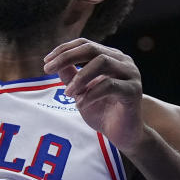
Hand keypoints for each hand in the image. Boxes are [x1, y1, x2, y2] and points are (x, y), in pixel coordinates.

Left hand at [43, 38, 145, 153]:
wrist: (122, 134)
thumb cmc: (102, 111)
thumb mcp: (80, 92)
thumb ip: (69, 76)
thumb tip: (53, 62)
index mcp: (111, 57)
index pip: (85, 44)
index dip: (64, 50)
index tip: (46, 62)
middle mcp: (123, 61)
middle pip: (92, 48)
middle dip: (67, 57)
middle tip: (48, 70)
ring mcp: (131, 74)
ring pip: (102, 62)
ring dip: (79, 77)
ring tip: (67, 93)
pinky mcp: (134, 90)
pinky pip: (109, 85)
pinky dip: (91, 94)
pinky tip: (81, 105)